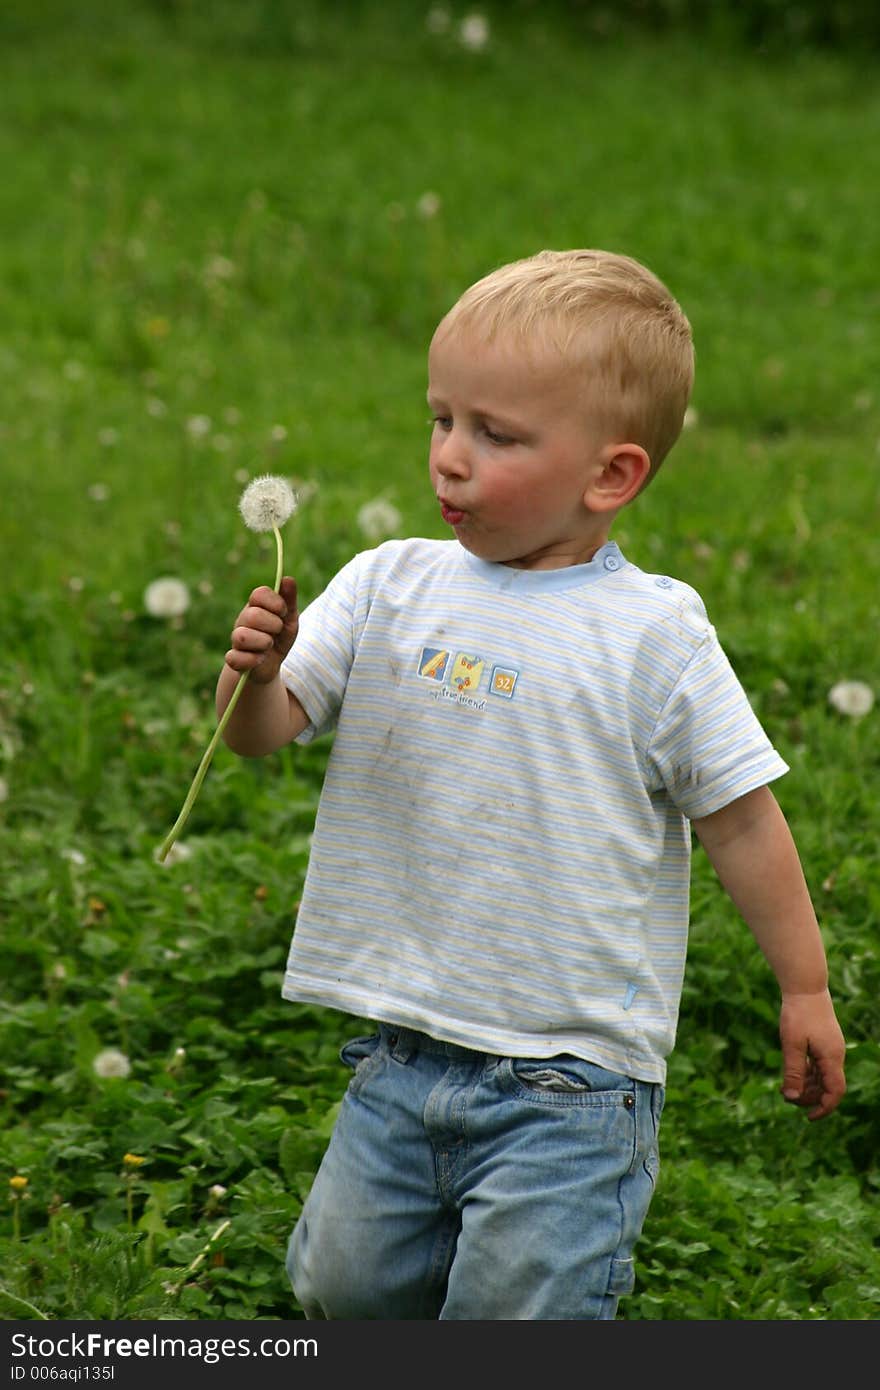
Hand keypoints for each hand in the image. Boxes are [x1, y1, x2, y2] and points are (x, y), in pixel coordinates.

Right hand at [225, 577, 298, 684]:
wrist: (270, 665)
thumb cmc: (280, 638)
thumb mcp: (289, 619)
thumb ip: (289, 600)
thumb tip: (288, 578)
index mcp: (256, 606)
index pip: (259, 593)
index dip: (275, 602)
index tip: (283, 612)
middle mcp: (243, 620)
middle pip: (253, 615)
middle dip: (273, 625)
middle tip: (277, 631)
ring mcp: (236, 639)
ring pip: (242, 636)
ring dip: (263, 643)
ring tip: (269, 646)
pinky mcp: (234, 659)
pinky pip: (234, 658)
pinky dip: (252, 660)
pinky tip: (260, 659)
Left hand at [779, 989, 845, 1119]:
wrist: (805, 987)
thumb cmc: (798, 1014)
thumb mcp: (792, 1044)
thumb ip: (793, 1071)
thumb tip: (791, 1097)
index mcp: (831, 1058)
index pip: (835, 1092)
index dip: (824, 1108)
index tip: (808, 1117)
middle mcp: (835, 1056)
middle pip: (827, 1087)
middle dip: (809, 1097)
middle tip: (786, 1097)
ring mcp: (830, 1050)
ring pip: (822, 1077)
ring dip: (806, 1086)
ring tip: (784, 1089)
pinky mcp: (824, 1044)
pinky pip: (818, 1066)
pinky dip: (806, 1074)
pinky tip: (791, 1075)